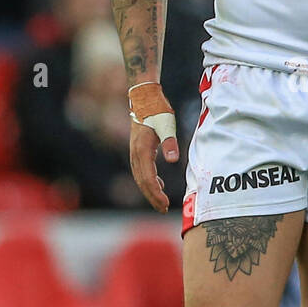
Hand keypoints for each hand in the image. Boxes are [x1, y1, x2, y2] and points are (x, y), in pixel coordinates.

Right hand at [128, 82, 178, 212]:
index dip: (156, 194)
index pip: (148, 179)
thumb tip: (173, 160)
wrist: (143, 97)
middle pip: (142, 182)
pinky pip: (141, 171)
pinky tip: (158, 183)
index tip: (165, 204)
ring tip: (161, 202)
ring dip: (150, 191)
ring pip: (140, 178)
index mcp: (142, 151)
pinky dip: (149, 180)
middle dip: (152, 197)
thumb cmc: (156, 110)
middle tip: (163, 209)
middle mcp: (135, 154)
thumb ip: (170, 143)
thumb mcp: (167, 125)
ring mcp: (134, 152)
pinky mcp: (137, 150)